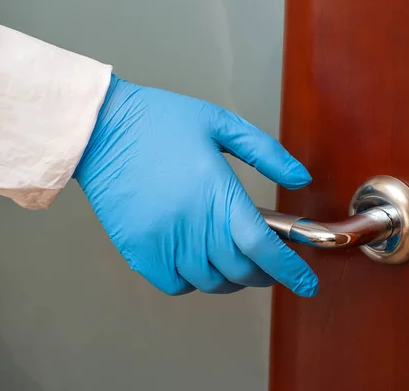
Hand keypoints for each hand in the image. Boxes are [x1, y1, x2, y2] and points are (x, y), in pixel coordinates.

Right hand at [74, 74, 317, 296]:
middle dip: (264, 274)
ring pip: (211, 283)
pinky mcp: (139, 251)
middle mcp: (192, 225)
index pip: (263, 247)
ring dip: (231, 278)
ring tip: (233, 260)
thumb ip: (266, 152)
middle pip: (241, 271)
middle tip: (269, 263)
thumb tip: (299, 178)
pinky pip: (176, 285)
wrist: (101, 129)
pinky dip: (194, 281)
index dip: (290, 271)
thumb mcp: (220, 124)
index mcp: (217, 194)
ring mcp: (163, 242)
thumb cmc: (160, 122)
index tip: (306, 284)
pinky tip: (196, 261)